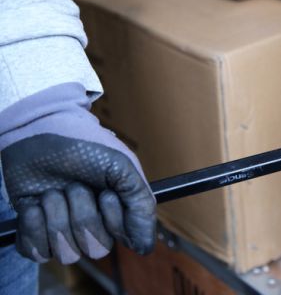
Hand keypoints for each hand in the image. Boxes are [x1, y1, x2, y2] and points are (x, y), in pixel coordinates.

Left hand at [0, 84, 155, 263]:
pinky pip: (36, 252)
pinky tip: (34, 204)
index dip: (112, 220)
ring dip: (56, 216)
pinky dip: (33, 225)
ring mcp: (62, 229)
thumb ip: (141, 206)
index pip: (122, 240)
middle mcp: (92, 224)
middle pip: (94, 249)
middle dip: (83, 214)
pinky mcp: (33, 232)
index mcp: (116, 211)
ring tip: (53, 191)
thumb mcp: (122, 168)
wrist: (38, 130)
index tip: (105, 194)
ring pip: (65, 252)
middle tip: (75, 186)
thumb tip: (145, 248)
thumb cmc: (85, 144)